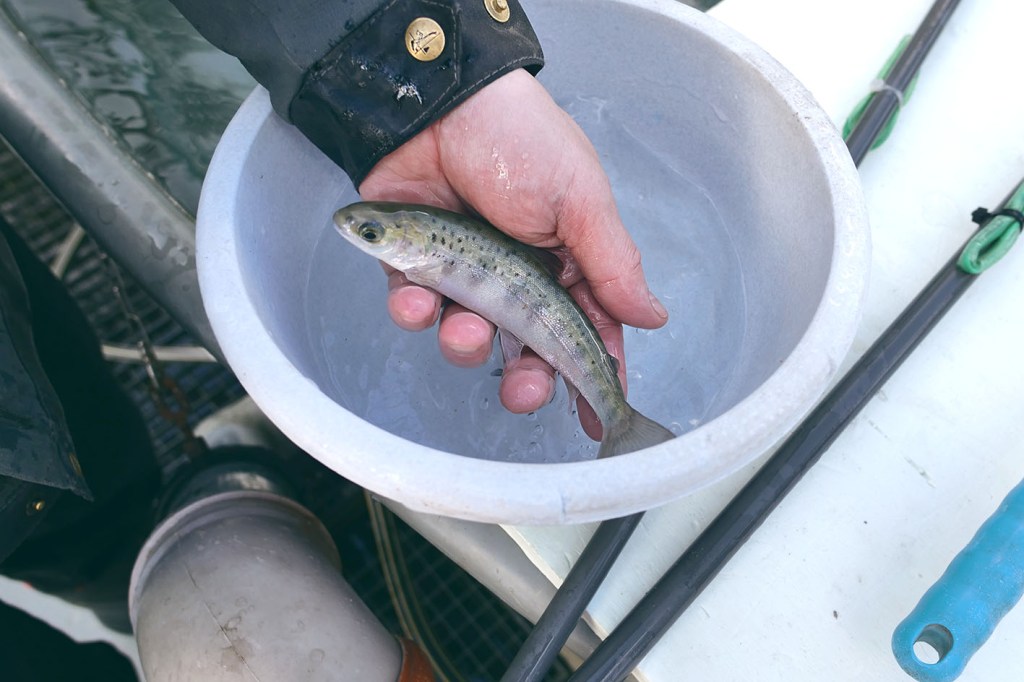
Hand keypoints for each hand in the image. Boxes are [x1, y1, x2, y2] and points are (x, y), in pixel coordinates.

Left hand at [359, 69, 667, 438]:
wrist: (438, 99)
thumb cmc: (518, 140)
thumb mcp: (579, 200)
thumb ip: (612, 265)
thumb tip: (652, 318)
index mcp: (566, 262)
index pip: (587, 331)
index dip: (593, 376)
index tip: (597, 417)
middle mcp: (518, 274)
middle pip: (525, 350)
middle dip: (526, 380)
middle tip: (524, 391)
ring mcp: (466, 272)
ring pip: (468, 338)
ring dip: (466, 344)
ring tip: (463, 326)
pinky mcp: (416, 265)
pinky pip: (415, 309)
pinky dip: (415, 313)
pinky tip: (417, 298)